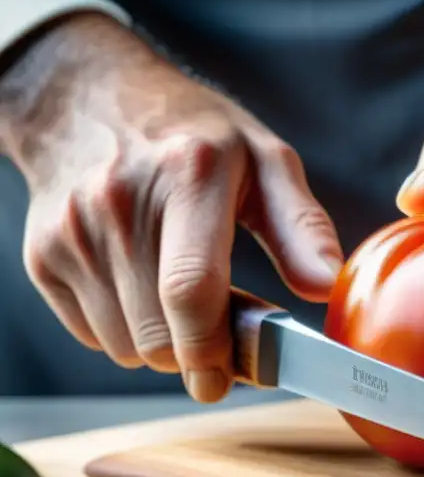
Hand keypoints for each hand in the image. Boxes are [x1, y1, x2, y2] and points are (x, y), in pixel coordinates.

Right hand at [0, 14, 342, 401]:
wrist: (87, 97)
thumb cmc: (194, 132)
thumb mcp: (265, 160)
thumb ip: (302, 227)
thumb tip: (327, 285)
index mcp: (187, 175)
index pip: (191, 289)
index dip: (212, 350)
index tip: (230, 379)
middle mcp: (118, 204)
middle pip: (157, 335)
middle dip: (198, 354)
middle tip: (227, 331)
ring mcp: (71, 232)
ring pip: (126, 347)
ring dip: (164, 343)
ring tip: (185, 295)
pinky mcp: (42, 255)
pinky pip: (93, 335)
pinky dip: (127, 330)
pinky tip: (144, 285)